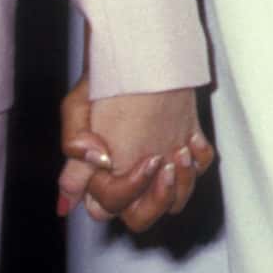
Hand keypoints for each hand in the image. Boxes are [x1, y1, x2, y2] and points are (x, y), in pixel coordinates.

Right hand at [58, 76, 213, 233]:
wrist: (140, 55)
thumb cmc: (106, 81)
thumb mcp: (77, 106)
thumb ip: (73, 145)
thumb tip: (91, 170)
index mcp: (98, 175)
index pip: (108, 208)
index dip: (127, 190)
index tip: (147, 159)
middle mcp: (129, 175)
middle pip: (141, 218)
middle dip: (159, 199)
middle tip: (167, 165)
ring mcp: (158, 163)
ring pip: (175, 201)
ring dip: (183, 181)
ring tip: (182, 149)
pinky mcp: (184, 147)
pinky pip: (199, 168)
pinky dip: (200, 158)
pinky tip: (193, 137)